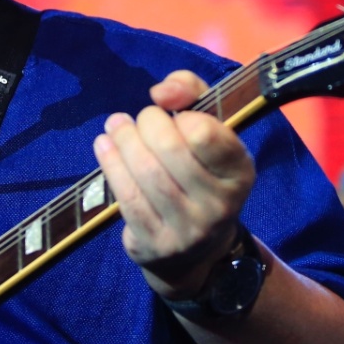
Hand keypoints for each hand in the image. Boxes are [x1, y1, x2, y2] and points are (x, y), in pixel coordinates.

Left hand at [93, 70, 255, 299]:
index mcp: (239, 173)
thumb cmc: (201, 174)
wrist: (197, 251)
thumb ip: (193, 94)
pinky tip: (104, 147)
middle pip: (170, 148)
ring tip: (115, 127)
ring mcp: (188, 230)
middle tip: (139, 119)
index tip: (172, 112)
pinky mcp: (156, 244)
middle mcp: (220, 205)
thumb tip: (161, 92)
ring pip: (146, 173)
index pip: (206, 133)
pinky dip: (111, 165)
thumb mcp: (211, 132)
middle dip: (146, 124)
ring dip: (123, 141)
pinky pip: (127, 198)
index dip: (183, 114)